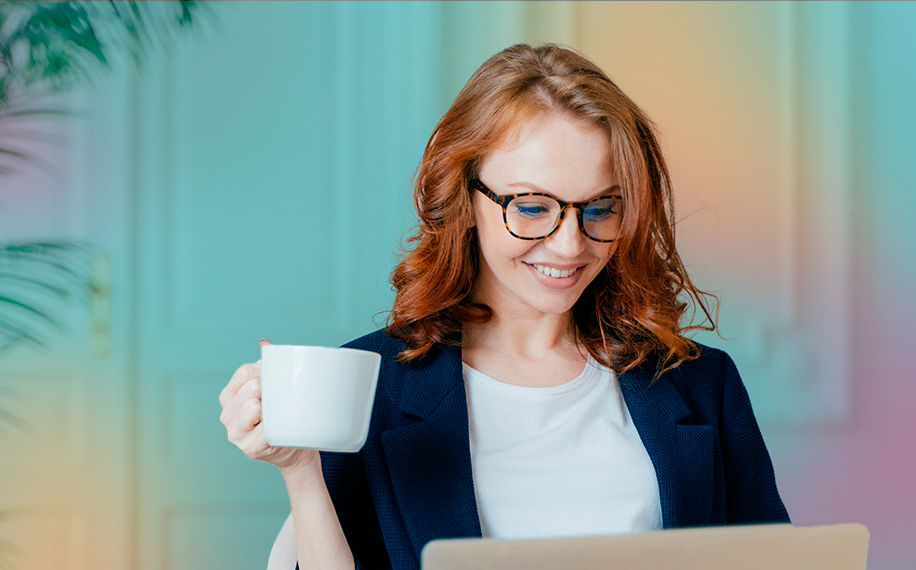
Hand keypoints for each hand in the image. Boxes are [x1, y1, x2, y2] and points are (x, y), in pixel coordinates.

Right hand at [219, 339, 319, 471]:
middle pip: (251, 387)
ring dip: (272, 408)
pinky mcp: (249, 448)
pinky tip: (278, 429)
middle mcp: (226, 415)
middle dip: (271, 389)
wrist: (295, 448)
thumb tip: (265, 343)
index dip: (264, 371)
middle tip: (283, 400)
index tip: (279, 378)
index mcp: (228, 396)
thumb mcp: (272, 390)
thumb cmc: (282, 414)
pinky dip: (273, 427)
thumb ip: (267, 366)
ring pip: (253, 407)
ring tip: (279, 415)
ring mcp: (235, 433)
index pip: (244, 372)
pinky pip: (264, 429)